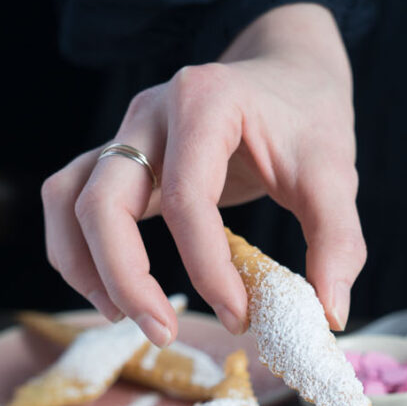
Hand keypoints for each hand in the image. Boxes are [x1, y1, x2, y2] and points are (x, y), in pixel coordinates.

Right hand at [42, 3, 364, 346]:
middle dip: (126, 278)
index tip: (239, 315)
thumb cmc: (306, 121)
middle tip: (163, 333)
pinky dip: (76, 250)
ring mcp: (125, 132)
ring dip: (85, 266)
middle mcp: (151, 113)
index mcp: (205, 103)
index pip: (187, 199)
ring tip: (125, 318)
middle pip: (102, 201)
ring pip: (68, 199)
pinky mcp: (115, 156)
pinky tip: (113, 293)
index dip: (207, 268)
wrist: (285, 72)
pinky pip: (68, 200)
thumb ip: (338, 243)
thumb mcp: (335, 175)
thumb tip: (329, 315)